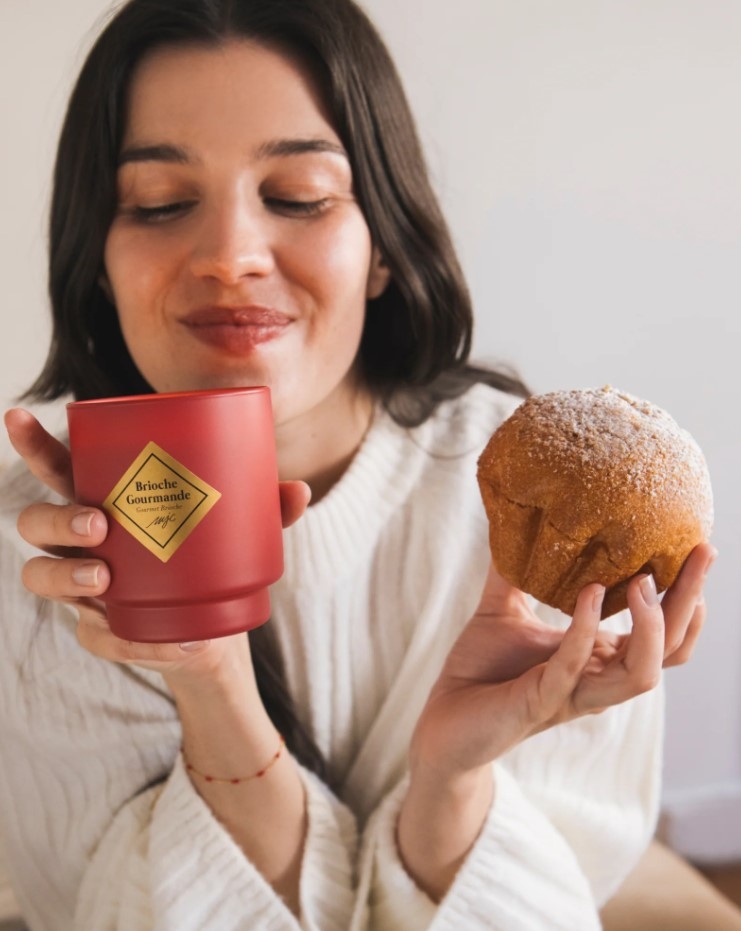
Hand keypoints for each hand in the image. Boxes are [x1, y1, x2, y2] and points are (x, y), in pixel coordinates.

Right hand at [4, 407, 309, 681]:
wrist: (215, 632)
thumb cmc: (213, 561)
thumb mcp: (240, 532)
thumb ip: (264, 509)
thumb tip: (299, 490)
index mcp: (107, 499)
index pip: (59, 468)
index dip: (33, 443)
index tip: (17, 415)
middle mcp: (82, 541)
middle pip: (37, 521)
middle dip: (57, 517)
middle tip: (100, 522)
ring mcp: (83, 587)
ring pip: (40, 575)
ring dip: (66, 574)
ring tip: (107, 576)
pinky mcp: (98, 630)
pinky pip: (94, 636)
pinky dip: (128, 640)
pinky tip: (168, 643)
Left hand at [410, 543, 716, 779]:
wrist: (441, 719)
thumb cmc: (478, 671)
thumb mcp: (501, 609)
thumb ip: (513, 571)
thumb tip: (515, 522)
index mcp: (598, 657)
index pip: (662, 631)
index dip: (684, 594)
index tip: (695, 548)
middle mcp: (597, 679)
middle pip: (670, 651)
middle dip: (689, 602)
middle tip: (702, 553)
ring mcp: (574, 694)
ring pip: (643, 673)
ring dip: (652, 627)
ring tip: (644, 580)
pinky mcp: (542, 700)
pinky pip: (575, 667)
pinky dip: (585, 629)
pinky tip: (589, 593)